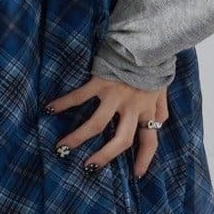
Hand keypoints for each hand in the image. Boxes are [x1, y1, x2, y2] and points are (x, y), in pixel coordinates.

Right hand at [43, 76, 169, 178]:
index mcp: (148, 109)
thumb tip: (160, 123)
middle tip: (89, 167)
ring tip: (62, 148)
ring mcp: (116, 95)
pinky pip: (81, 96)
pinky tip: (50, 109)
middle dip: (105, 156)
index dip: (144, 159)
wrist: (146, 39)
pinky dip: (64, 103)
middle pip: (121, 140)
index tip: (136, 174)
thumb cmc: (154, 64)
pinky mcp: (101, 81)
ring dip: (78, 138)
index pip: (150, 140)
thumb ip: (161, 107)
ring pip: (97, 124)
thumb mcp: (162, 88)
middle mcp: (133, 107)